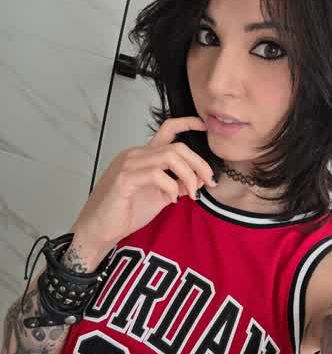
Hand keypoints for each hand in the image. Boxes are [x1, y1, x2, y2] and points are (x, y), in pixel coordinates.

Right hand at [70, 116, 215, 253]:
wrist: (100, 230)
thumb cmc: (125, 212)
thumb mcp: (159, 196)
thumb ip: (177, 184)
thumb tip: (199, 179)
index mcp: (143, 155)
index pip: (167, 130)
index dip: (187, 123)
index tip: (204, 126)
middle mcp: (136, 154)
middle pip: (177, 146)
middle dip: (199, 163)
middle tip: (209, 181)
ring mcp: (129, 165)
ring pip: (170, 157)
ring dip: (188, 176)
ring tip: (192, 193)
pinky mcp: (124, 179)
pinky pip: (157, 174)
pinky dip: (171, 187)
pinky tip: (171, 200)